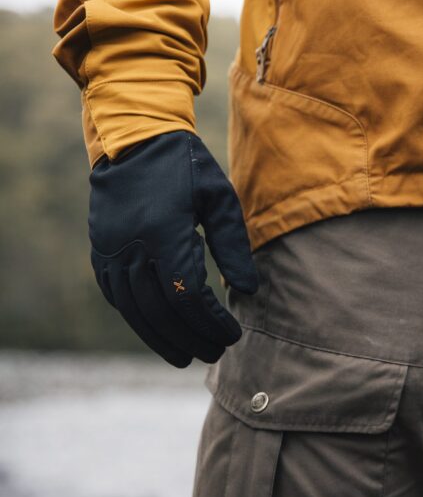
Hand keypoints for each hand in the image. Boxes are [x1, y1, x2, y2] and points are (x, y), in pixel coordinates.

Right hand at [89, 131, 257, 366]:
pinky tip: (159, 332)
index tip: (233, 334)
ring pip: (134, 311)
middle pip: (161, 310)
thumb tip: (248, 291)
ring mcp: (110, 251)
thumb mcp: (220, 199)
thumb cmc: (187, 169)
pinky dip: (139, 319)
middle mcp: (131, 246)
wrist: (133, 141)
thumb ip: (234, 246)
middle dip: (190, 338)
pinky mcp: (100, 253)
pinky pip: (117, 297)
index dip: (210, 322)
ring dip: (162, 338)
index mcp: (164, 232)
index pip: (187, 295)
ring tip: (187, 355)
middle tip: (215, 353)